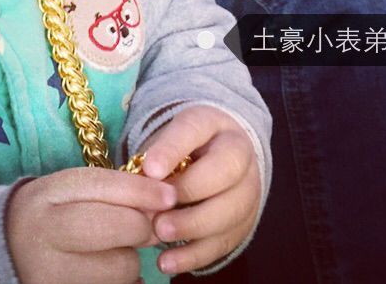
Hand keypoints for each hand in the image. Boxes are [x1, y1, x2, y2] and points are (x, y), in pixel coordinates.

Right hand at [6, 166, 177, 283]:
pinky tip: (105, 272)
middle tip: (143, 227)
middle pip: (118, 229)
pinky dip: (122, 283)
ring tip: (112, 252)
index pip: (103, 186)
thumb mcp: (70, 189)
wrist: (6, 249)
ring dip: (130, 260)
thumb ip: (112, 190)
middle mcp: (46, 234)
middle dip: (141, 227)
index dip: (142, 191)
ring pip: (122, 269)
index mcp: (49, 195)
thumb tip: (163, 202)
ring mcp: (52, 275)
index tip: (169, 196)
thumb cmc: (52, 211)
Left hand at [139, 106, 261, 275]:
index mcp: (212, 123)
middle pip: (224, 171)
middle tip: (158, 206)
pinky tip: (168, 262)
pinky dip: (195, 255)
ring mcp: (248, 189)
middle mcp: (239, 153)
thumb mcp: (166, 139)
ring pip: (229, 210)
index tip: (149, 169)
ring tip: (159, 233)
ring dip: (192, 226)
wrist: (217, 153)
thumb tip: (138, 191)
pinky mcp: (245, 222)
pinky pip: (224, 242)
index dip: (171, 149)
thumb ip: (153, 159)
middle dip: (189, 190)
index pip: (194, 129)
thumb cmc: (182, 146)